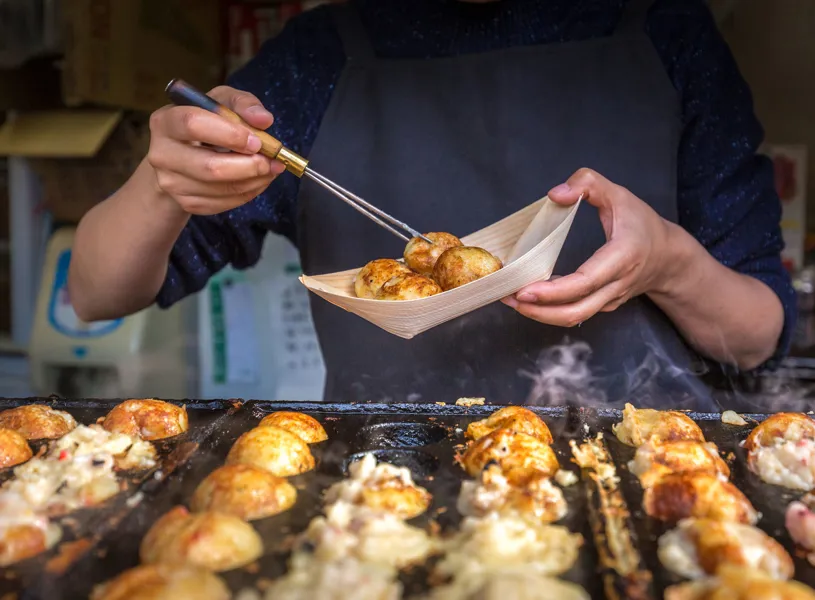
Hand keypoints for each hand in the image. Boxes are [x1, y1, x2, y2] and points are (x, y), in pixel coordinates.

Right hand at [146, 86, 285, 214]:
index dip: (230, 134)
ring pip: (220, 189)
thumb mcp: (222, 102)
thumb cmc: (207, 122)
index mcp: (165, 121)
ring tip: (271, 169)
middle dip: (249, 166)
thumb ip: (244, 104)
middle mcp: (161, 154)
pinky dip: (248, 193)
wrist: (185, 153)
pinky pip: (223, 204)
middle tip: (272, 161)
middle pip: (209, 167)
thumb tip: (264, 119)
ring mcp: (171, 183)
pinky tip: (257, 180)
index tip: (257, 140)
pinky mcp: (186, 202)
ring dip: (254, 181)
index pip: (193, 124)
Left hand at [502, 168, 679, 326]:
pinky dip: (550, 311)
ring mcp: (610, 299)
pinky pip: (576, 313)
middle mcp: (617, 284)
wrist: (668, 257)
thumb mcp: (619, 194)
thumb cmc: (641, 224)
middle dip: (539, 310)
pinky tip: (529, 299)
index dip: (554, 291)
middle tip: (508, 297)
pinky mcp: (602, 305)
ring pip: (574, 318)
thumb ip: (587, 183)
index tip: (525, 289)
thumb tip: (555, 194)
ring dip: (540, 314)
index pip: (587, 281)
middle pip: (577, 311)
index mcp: (623, 256)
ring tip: (511, 300)